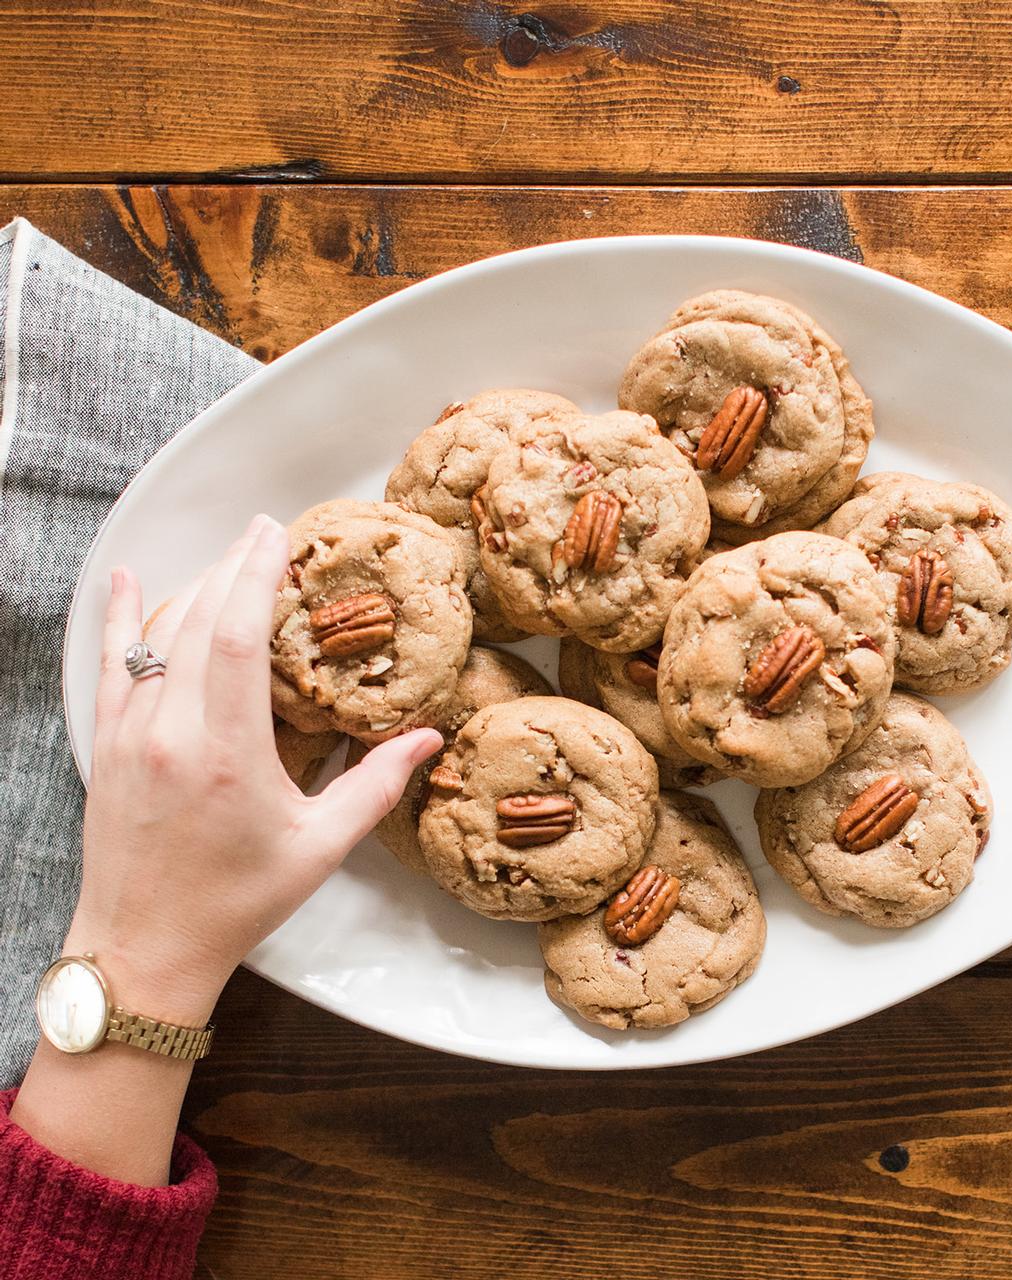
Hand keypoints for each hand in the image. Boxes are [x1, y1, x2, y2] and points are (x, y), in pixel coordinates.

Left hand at [65, 514, 442, 1023]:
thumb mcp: (319, 849)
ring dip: (195, 588)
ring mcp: (131, 735)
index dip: (258, 575)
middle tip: (265, 532)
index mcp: (226, 752)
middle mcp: (170, 731)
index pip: (240, 636)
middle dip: (233, 567)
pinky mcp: (109, 746)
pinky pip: (111, 665)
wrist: (143, 950)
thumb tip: (427, 739)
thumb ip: (375, 787)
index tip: (276, 536)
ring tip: (229, 558)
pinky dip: (120, 618)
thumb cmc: (236, 903)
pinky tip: (125, 580)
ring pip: (158, 636)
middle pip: (200, 620)